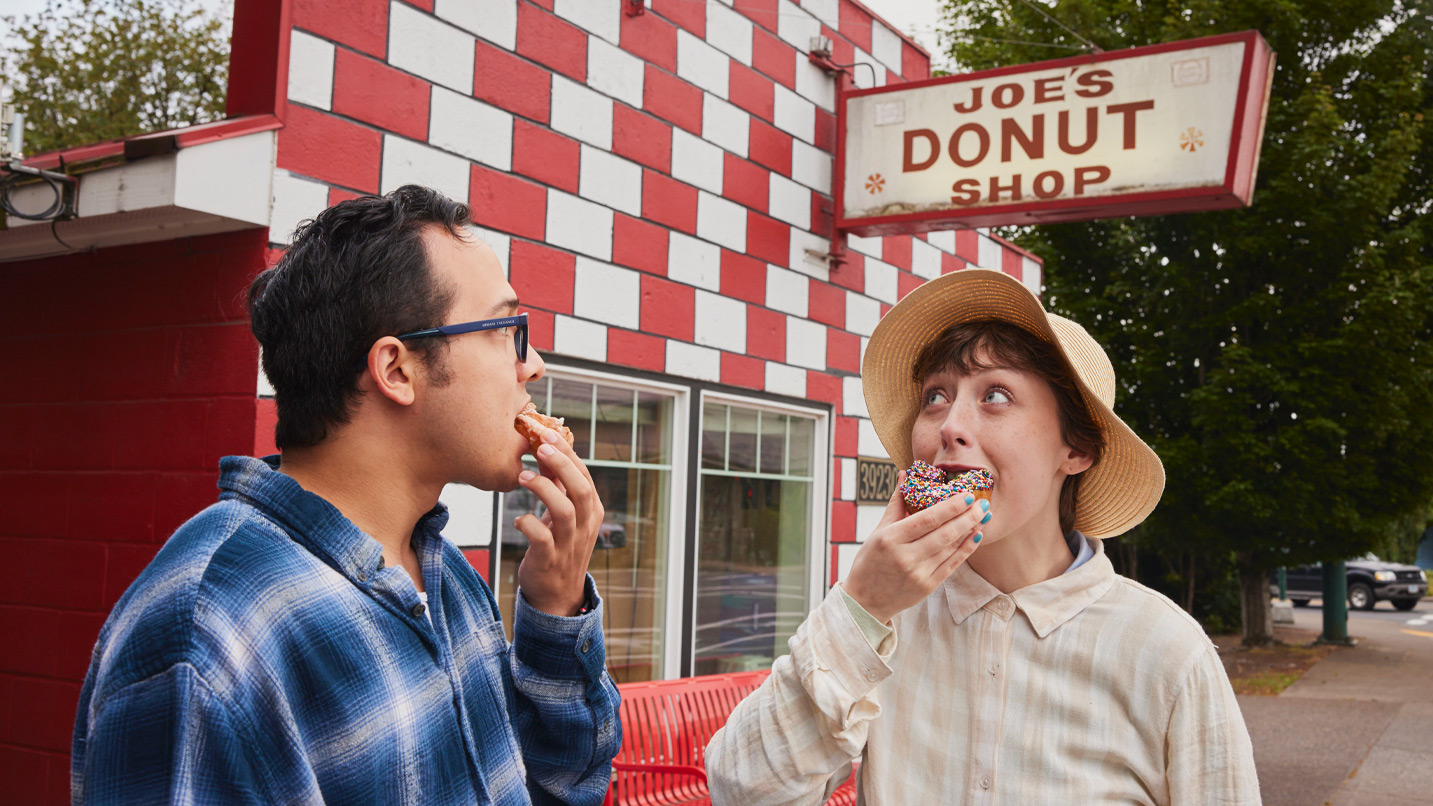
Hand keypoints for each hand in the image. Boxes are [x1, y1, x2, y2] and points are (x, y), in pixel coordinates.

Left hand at [514, 427, 604, 615]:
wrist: (556, 594)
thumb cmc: (558, 546)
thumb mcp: (563, 514)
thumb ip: (558, 486)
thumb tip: (545, 451)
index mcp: (591, 511)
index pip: (585, 475)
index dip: (568, 453)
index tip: (548, 434)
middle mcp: (585, 526)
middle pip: (580, 488)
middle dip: (561, 464)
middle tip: (539, 447)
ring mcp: (570, 544)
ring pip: (564, 511)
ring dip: (543, 489)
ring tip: (522, 476)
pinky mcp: (550, 560)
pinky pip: (542, 538)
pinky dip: (528, 524)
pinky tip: (517, 519)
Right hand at [841, 471, 985, 623]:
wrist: (865, 601)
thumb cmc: (870, 561)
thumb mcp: (878, 531)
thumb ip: (896, 504)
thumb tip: (905, 475)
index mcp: (891, 539)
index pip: (927, 519)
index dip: (949, 507)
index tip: (966, 494)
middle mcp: (906, 557)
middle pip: (944, 534)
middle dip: (967, 517)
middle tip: (983, 503)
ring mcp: (918, 574)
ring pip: (951, 548)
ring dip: (971, 530)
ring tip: (984, 516)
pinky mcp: (927, 586)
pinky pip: (952, 565)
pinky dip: (966, 549)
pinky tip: (976, 536)